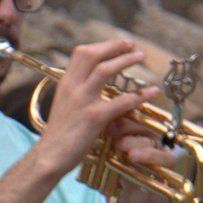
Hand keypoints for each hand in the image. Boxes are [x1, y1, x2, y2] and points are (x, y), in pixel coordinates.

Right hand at [35, 40, 159, 177]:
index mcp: (65, 84)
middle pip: (92, 55)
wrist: (49, 156)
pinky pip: (122, 101)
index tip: (117, 46)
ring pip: (105, 70)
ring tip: (140, 57)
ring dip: (126, 60)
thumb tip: (90, 83)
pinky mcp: (95, 117)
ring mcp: (83, 101)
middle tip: (132, 45)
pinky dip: (140, 95)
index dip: (101, 45)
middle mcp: (72, 88)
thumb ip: (76, 91)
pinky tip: (153, 92)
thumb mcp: (63, 105)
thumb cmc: (58, 134)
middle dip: (114, 46)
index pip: (80, 53)